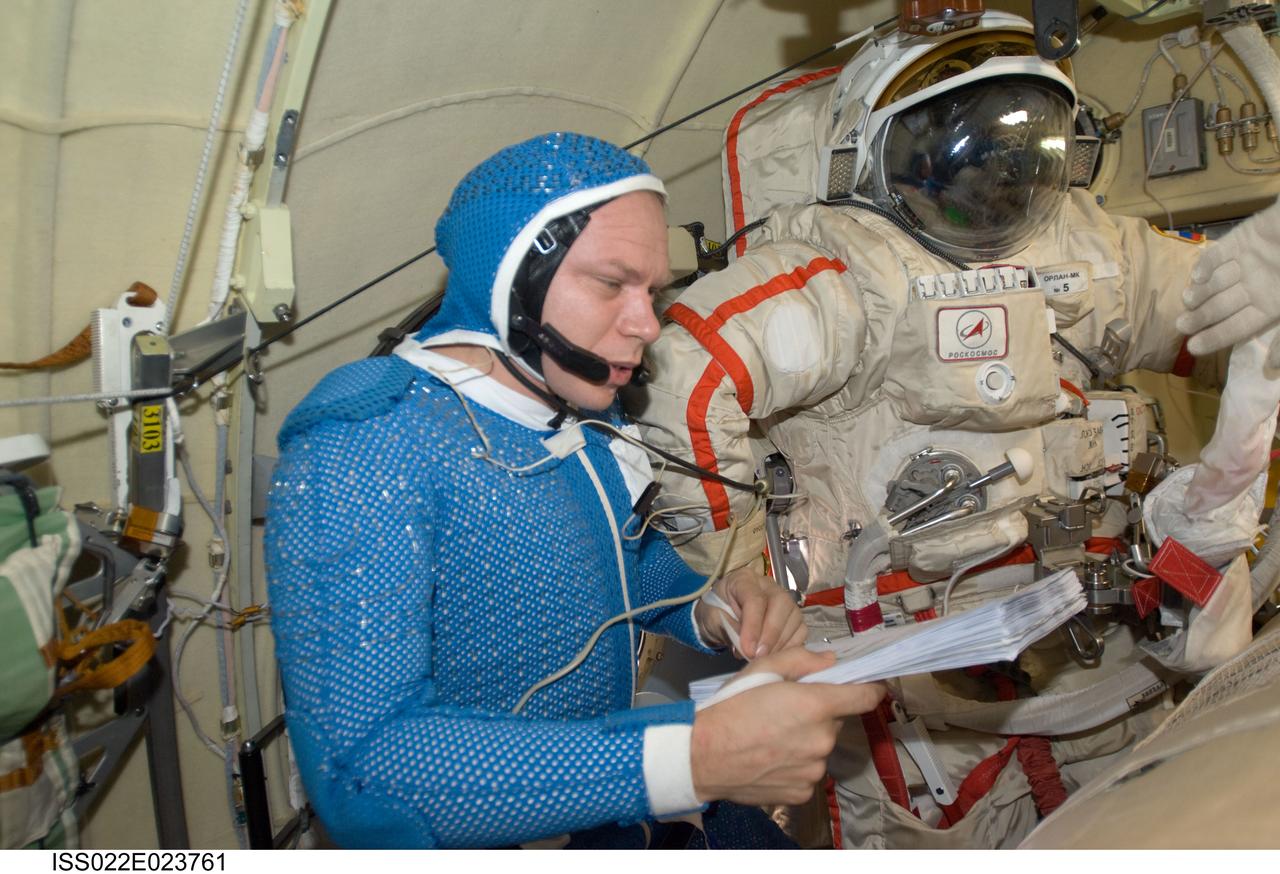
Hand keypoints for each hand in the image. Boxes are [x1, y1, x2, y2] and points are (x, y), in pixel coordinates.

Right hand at [690, 647, 885, 805]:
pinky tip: (770, 759)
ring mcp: (814, 770)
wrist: (702, 756)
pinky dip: (795, 765)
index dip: (871, 689)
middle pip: (836, 722)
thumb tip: (831, 661)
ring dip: (806, 741)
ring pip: (820, 748)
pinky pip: (808, 772)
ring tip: (772, 738)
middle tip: (787, 712)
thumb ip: (802, 659)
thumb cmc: (730, 707)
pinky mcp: (802, 793)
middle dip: (819, 714)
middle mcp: (822, 740)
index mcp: (816, 706)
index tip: (870, 686)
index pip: (866, 697)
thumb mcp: (761, 668)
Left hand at [695, 565, 806, 658]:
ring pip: (794, 618)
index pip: (755, 599)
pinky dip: (789, 647)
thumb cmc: (715, 613)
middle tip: (758, 656)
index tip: (748, 650)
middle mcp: (768, 585)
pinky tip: (774, 656)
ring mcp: (784, 599)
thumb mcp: (713, 619)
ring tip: (763, 658)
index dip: (753, 626)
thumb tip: (750, 650)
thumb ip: (731, 630)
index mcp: (744, 579)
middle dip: (771, 634)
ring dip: (780, 643)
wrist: (719, 615)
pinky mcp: (792, 617)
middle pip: (781, 604)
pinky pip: (800, 631)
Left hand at [1177, 199, 1279, 366]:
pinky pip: (1217, 255)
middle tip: (1182, 325)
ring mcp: (1247, 263)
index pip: (1238, 327)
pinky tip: (1196, 277)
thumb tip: (1273, 367)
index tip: (1193, 348)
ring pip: (1215, 282)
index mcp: (1271, 306)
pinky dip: (1205, 265)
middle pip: (1221, 306)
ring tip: (1187, 300)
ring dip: (1200, 292)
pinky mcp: (1241, 239)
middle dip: (1201, 316)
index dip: (1216, 337)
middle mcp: (1256, 286)